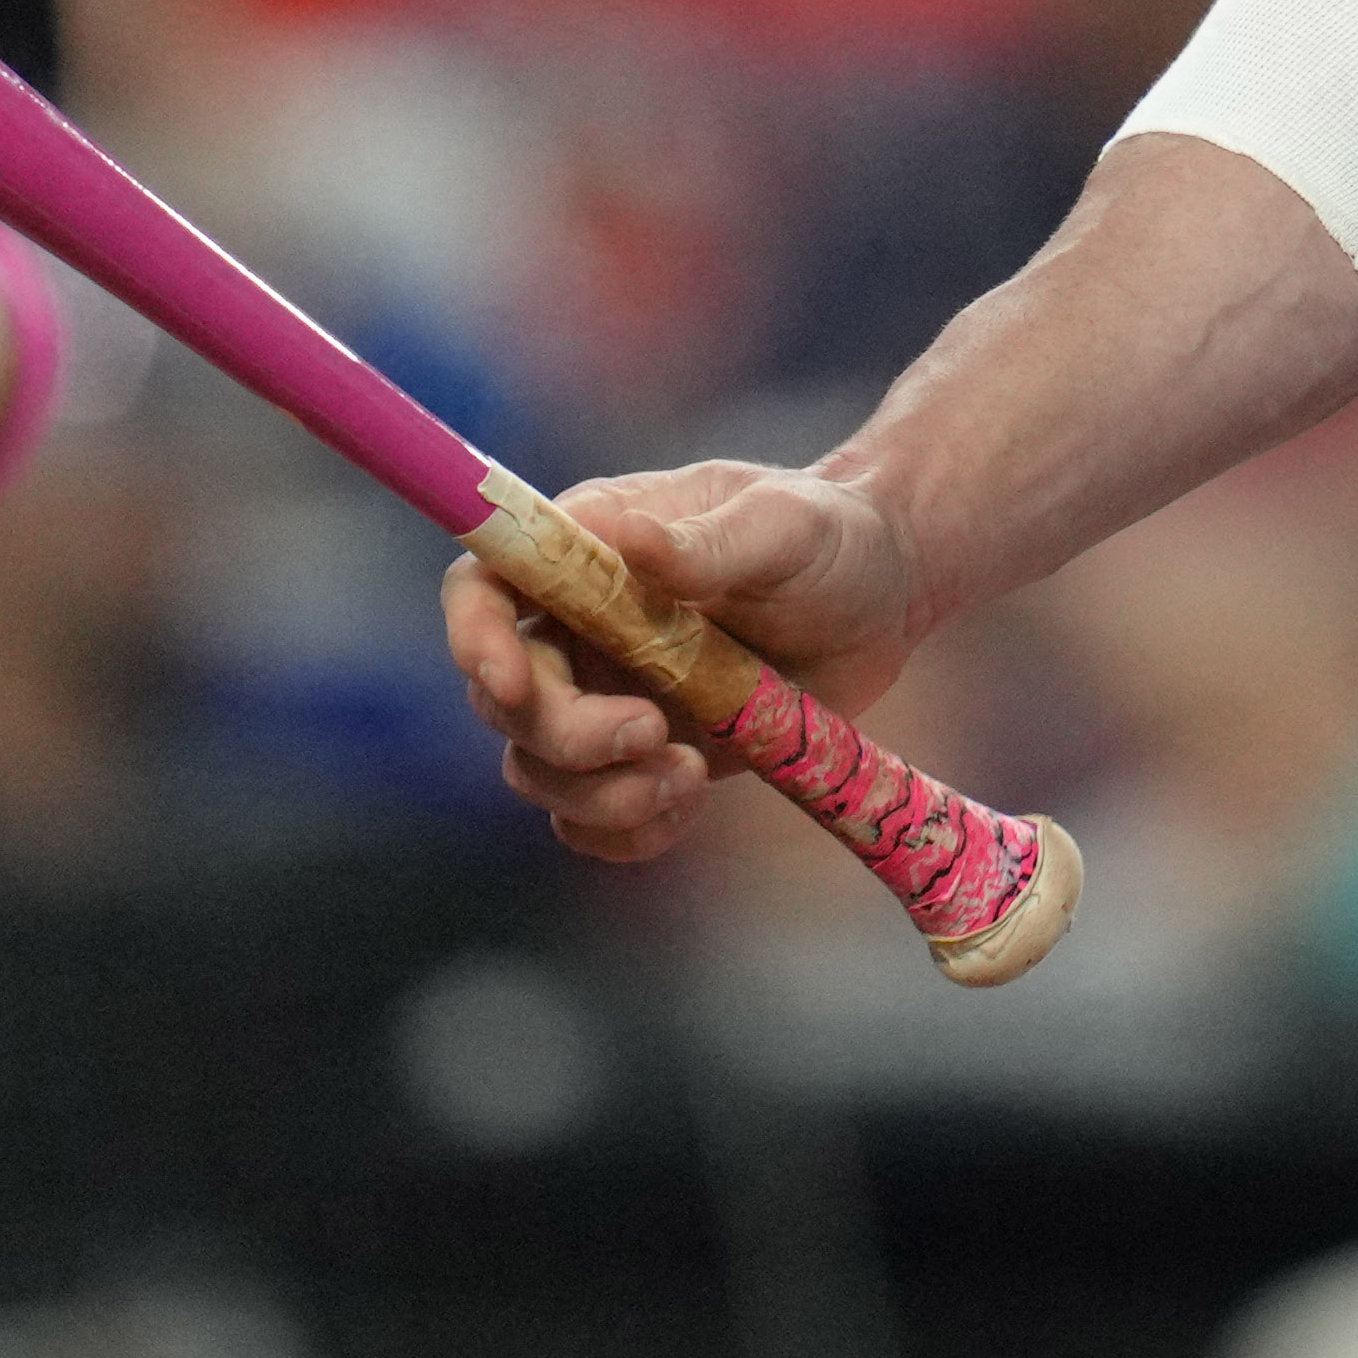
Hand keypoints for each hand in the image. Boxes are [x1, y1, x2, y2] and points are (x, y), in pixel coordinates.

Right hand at [440, 464, 925, 865]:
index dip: (473, 636)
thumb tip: (629, 541)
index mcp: (588, 548)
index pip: (483, 586)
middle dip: (564, 733)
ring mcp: (606, 695)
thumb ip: (708, 541)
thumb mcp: (783, 526)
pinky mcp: (644, 757)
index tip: (509, 684)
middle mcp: (578, 625)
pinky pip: (592, 819)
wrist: (885, 598)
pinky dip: (625, 830)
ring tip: (690, 773)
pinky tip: (687, 802)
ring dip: (599, 792)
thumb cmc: (829, 537)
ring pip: (539, 769)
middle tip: (652, 733)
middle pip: (504, 698)